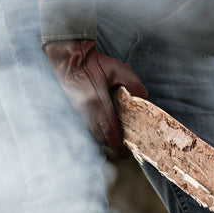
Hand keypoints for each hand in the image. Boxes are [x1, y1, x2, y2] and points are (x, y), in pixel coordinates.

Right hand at [42, 39, 147, 156]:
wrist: (70, 58)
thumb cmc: (94, 63)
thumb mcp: (118, 69)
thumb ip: (133, 84)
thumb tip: (144, 97)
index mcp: (98, 104)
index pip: (110, 133)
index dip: (118, 147)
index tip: (126, 155)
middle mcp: (87, 112)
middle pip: (101, 138)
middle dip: (112, 145)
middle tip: (123, 146)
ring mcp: (79, 111)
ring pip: (92, 134)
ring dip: (103, 138)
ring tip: (115, 136)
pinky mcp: (75, 108)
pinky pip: (87, 126)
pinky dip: (96, 130)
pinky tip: (103, 124)